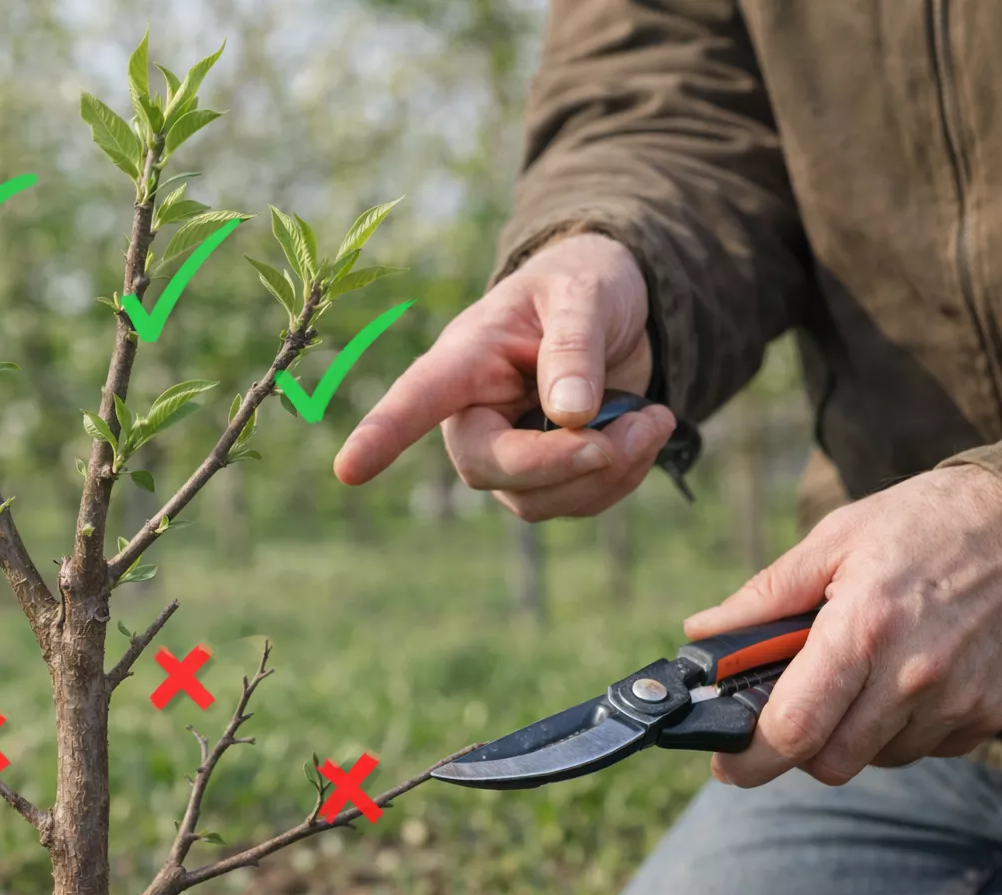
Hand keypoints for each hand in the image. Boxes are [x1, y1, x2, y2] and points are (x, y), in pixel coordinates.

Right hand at [333, 232, 676, 519]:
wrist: (620, 309)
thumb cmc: (583, 285)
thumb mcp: (583, 294)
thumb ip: (573, 347)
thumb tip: (568, 415)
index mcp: (464, 360)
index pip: (416, 400)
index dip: (382, 435)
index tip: (348, 470)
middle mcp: (473, 415)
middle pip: (491, 469)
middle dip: (564, 463)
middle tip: (634, 429)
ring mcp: (508, 453)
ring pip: (539, 500)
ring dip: (609, 470)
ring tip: (653, 417)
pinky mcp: (546, 477)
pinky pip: (577, 502)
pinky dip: (623, 477)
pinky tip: (646, 431)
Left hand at [686, 464, 1001, 787]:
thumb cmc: (923, 523)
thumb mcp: (833, 540)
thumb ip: (764, 597)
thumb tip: (703, 632)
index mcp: (863, 631)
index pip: (795, 729)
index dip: (750, 755)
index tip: (726, 759)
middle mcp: (915, 676)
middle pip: (832, 762)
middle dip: (796, 747)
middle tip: (787, 712)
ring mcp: (959, 700)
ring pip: (877, 758)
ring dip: (851, 735)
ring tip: (854, 677)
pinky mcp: (991, 712)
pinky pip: (926, 747)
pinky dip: (899, 728)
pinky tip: (899, 679)